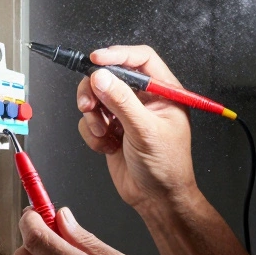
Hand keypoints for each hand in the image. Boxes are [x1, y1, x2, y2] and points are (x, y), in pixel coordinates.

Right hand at [77, 46, 195, 213]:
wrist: (156, 199)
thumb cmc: (166, 167)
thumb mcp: (145, 131)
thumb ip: (122, 102)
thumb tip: (102, 77)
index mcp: (163, 92)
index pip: (140, 59)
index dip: (118, 55)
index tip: (96, 60)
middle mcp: (144, 99)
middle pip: (111, 75)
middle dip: (96, 89)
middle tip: (89, 104)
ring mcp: (125, 114)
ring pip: (96, 97)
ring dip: (93, 115)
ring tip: (103, 133)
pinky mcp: (111, 129)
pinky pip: (90, 120)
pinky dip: (92, 134)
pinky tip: (106, 147)